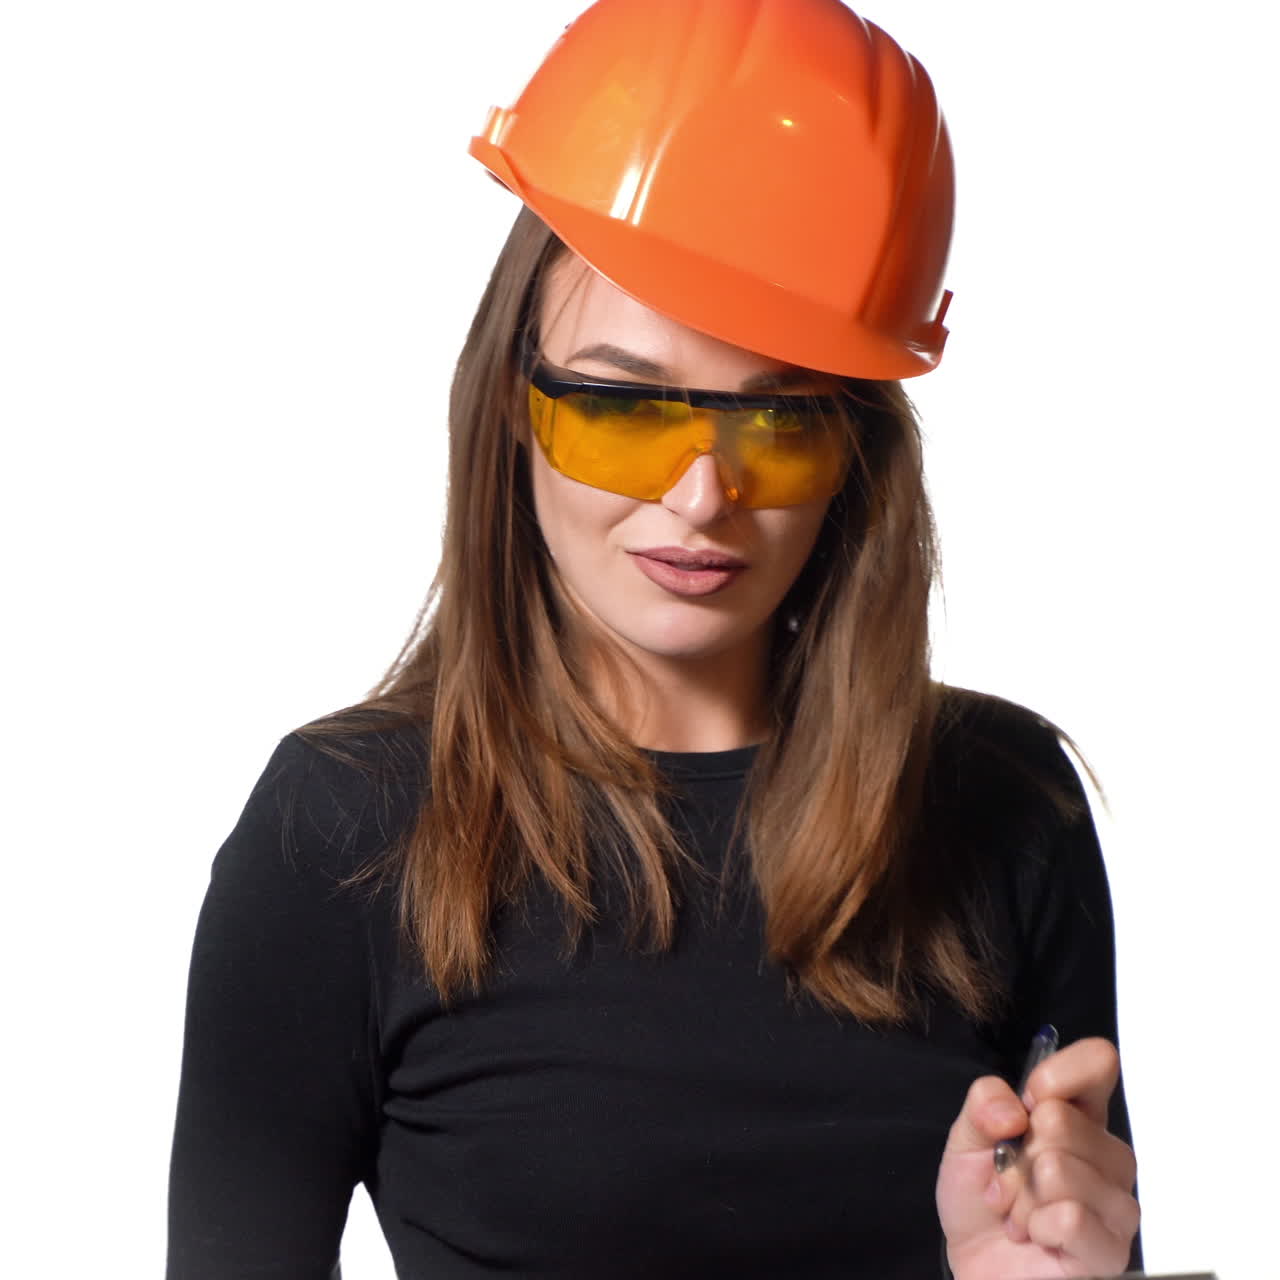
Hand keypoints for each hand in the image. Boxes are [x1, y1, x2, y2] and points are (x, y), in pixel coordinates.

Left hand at [935, 1037, 1138, 1278]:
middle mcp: (1107, 1154)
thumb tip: (1015, 1110)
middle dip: (1014, 1156)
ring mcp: (1116, 1204)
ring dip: (1021, 1196)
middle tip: (1009, 1183)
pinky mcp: (1112, 1249)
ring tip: (1020, 1213)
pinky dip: (1037, 1226)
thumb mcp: (965, 1140)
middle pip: (1060, 1119)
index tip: (1023, 1106)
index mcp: (1078, 1115)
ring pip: (1060, 1168)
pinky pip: (1071, 1217)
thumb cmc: (981, 1201)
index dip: (1054, 1076)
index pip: (1098, 1062)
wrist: (977, 1265)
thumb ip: (982, 1106)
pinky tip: (1038, 1236)